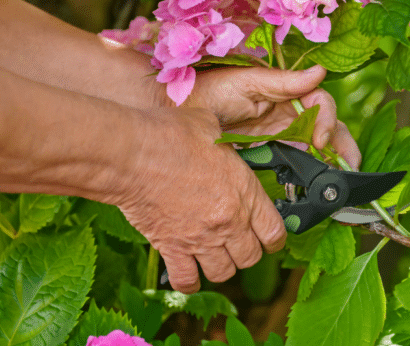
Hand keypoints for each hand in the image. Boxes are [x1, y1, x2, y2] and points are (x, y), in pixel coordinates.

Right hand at [113, 107, 285, 292]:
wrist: (134, 154)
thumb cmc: (171, 135)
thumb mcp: (212, 128)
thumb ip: (225, 141)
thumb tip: (221, 135)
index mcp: (245, 192)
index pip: (275, 233)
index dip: (274, 238)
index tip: (268, 236)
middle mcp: (228, 222)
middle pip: (251, 257)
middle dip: (246, 252)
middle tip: (237, 242)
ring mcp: (201, 238)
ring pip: (223, 273)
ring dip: (220, 266)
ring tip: (213, 254)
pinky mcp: (172, 248)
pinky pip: (187, 281)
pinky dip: (189, 281)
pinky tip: (188, 270)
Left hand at [184, 65, 361, 169]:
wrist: (174, 110)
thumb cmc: (207, 88)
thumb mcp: (246, 82)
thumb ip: (284, 82)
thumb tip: (320, 72)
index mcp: (286, 91)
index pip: (319, 104)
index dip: (326, 120)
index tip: (320, 141)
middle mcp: (288, 111)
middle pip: (326, 126)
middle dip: (342, 145)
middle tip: (350, 166)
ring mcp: (280, 132)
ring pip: (317, 146)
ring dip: (331, 161)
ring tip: (339, 180)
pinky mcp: (270, 150)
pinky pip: (296, 161)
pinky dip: (309, 172)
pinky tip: (314, 186)